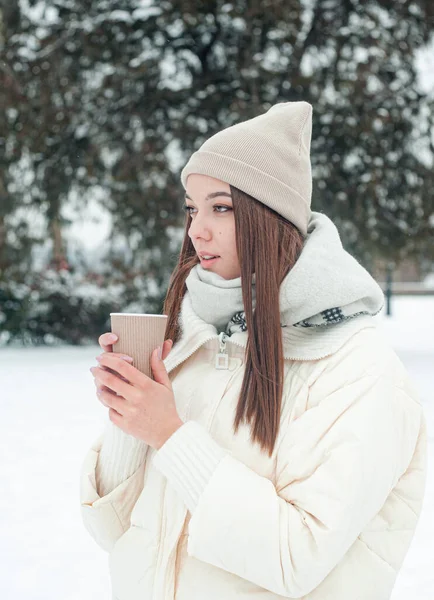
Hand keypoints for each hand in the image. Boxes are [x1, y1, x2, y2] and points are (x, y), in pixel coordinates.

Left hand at [91, 333, 182, 449]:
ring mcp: (129, 412)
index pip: (123, 367)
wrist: (168, 433)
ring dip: (99, 389)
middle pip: (110, 380)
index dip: (109, 360)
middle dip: (98, 372)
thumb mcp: (166, 385)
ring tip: (98, 385)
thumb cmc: (166, 407)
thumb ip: (159, 366)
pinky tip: (109, 402)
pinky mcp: (124, 424)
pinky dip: (108, 406)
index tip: (102, 357)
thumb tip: (155, 349)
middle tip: (93, 368)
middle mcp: (136, 397)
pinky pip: (109, 412)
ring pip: (105, 396)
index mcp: (146, 385)